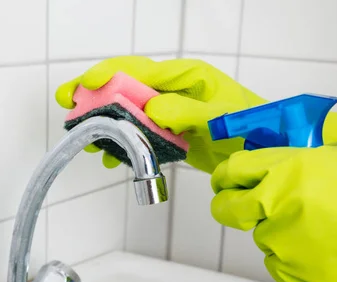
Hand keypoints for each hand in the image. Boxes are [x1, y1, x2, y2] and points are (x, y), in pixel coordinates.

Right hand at [56, 56, 336, 172]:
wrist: (267, 147)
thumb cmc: (252, 123)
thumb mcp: (222, 116)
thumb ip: (188, 112)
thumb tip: (153, 109)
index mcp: (184, 77)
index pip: (138, 70)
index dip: (107, 75)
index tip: (83, 86)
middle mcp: (171, 91)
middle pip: (124, 88)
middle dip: (95, 95)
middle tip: (69, 104)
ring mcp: (168, 113)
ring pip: (127, 114)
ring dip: (105, 124)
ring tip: (86, 138)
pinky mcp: (169, 135)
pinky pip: (139, 135)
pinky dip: (123, 144)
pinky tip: (110, 156)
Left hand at [211, 139, 336, 281]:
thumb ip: (299, 159)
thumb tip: (276, 164)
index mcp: (285, 169)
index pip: (232, 171)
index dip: (225, 178)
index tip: (225, 183)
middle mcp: (274, 204)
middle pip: (227, 208)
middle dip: (228, 206)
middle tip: (239, 207)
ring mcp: (281, 241)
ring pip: (259, 237)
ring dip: (277, 233)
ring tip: (316, 230)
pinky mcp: (292, 273)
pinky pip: (276, 265)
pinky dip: (290, 259)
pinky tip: (318, 250)